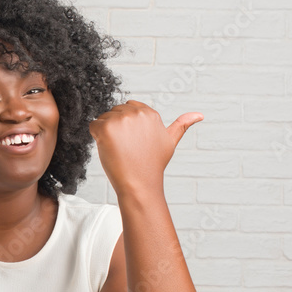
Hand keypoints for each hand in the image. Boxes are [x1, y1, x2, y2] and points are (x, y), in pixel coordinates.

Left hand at [88, 100, 202, 195]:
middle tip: (126, 148)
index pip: (129, 107)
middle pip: (115, 112)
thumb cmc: (153, 165)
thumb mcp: (170, 142)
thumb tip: (199, 114)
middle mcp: (137, 113)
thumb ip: (181, 125)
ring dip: (106, 133)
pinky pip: (93, 125)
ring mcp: (121, 120)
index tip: (133, 141)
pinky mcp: (106, 128)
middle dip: (116, 128)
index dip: (127, 125)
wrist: (139, 184)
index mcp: (150, 113)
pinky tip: (108, 148)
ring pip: (104, 119)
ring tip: (119, 149)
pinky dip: (96, 137)